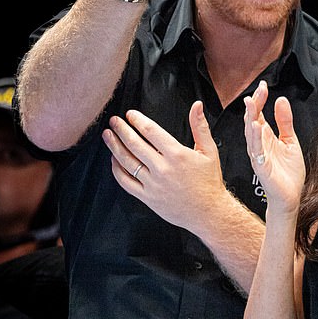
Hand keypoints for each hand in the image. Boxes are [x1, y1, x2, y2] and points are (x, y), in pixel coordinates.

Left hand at [102, 101, 225, 230]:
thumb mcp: (209, 152)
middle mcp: (163, 168)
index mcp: (177, 155)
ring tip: (108, 136)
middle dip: (121, 129)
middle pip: (135, 144)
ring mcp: (153, 184)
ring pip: (127, 161)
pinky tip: (114, 160)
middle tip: (114, 121)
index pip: (151, 131)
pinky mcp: (148, 198)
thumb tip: (197, 105)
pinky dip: (117, 170)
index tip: (130, 114)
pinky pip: (126, 182)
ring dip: (114, 146)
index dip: (137, 120)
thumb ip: (200, 127)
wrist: (208, 212)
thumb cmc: (209, 182)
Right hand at [243, 80, 305, 213]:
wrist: (290, 197)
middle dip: (255, 104)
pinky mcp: (261, 167)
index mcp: (265, 138)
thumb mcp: (290, 142)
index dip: (260, 99)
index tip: (263, 85)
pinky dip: (256, 137)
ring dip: (251, 117)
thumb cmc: (288, 174)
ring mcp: (258, 155)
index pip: (259, 114)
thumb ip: (285, 122)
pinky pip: (256, 150)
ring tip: (252, 102)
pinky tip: (257, 126)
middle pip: (252, 120)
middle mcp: (259, 145)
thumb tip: (281, 100)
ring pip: (250, 133)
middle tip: (259, 89)